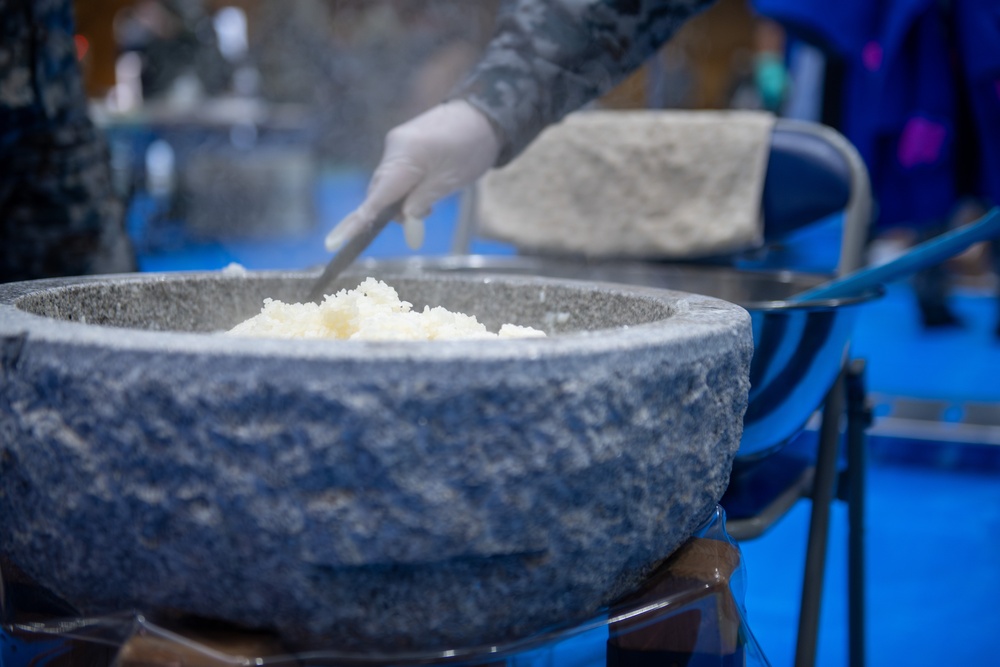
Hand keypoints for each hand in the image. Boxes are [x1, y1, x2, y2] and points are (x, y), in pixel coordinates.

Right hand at [325, 100, 500, 251]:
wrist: (484, 113)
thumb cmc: (472, 147)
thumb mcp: (450, 181)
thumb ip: (423, 201)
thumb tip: (403, 218)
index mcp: (405, 157)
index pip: (376, 196)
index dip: (356, 222)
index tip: (335, 242)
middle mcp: (394, 147)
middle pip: (379, 191)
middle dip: (393, 211)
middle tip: (424, 216)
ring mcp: (397, 143)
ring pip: (387, 183)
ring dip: (402, 199)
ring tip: (431, 202)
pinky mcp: (403, 143)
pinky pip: (395, 172)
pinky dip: (405, 187)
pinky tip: (425, 189)